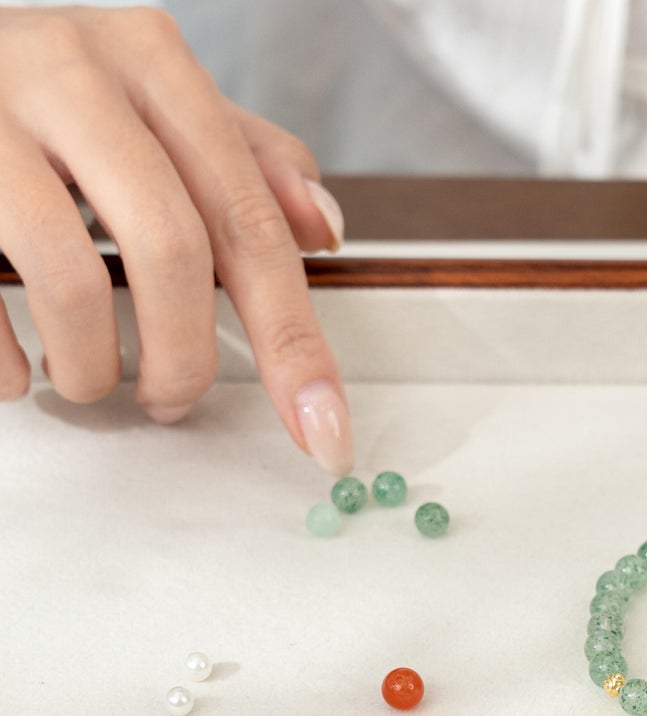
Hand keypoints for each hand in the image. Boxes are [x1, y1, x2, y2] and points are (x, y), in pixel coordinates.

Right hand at [0, 5, 350, 471]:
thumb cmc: (51, 92)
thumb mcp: (157, 99)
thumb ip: (246, 164)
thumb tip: (323, 228)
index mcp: (152, 61)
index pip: (251, 223)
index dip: (295, 343)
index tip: (323, 431)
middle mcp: (72, 71)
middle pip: (172, 253)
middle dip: (184, 361)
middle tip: (171, 399)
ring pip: (72, 279)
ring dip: (93, 367)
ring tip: (89, 379)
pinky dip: (4, 362)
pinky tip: (17, 373)